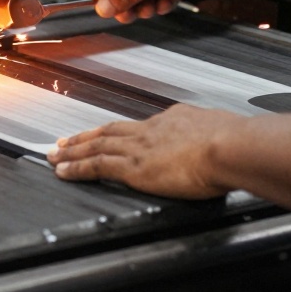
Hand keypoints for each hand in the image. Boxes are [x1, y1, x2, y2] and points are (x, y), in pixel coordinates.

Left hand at [47, 104, 241, 198]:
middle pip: (110, 131)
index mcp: (174, 120)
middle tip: (65, 139)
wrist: (230, 147)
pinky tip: (62, 171)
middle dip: (86, 136)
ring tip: (55, 154)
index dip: (120, 131)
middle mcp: (152, 130)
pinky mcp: (134, 167)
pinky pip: (96, 166)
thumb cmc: (235, 144)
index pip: (139, 126)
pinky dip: (77, 167)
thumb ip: (215, 138)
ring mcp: (140, 148)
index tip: (108, 133)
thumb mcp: (223, 132)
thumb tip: (225, 141)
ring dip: (73, 150)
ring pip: (97, 146)